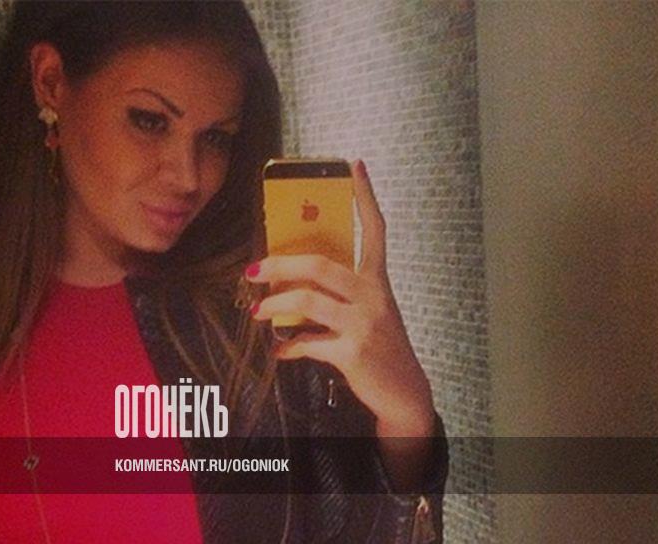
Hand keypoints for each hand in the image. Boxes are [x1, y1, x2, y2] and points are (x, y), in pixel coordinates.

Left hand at [245, 160, 435, 437]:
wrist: (404, 391)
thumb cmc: (380, 346)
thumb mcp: (368, 312)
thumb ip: (339, 295)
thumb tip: (290, 287)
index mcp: (378, 280)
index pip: (375, 229)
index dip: (366, 197)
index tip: (355, 166)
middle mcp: (373, 296)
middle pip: (320, 265)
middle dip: (280, 265)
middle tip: (254, 271)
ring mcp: (364, 324)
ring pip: (307, 302)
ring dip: (274, 307)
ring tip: (258, 312)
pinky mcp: (353, 352)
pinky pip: (308, 343)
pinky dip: (288, 347)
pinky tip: (280, 350)